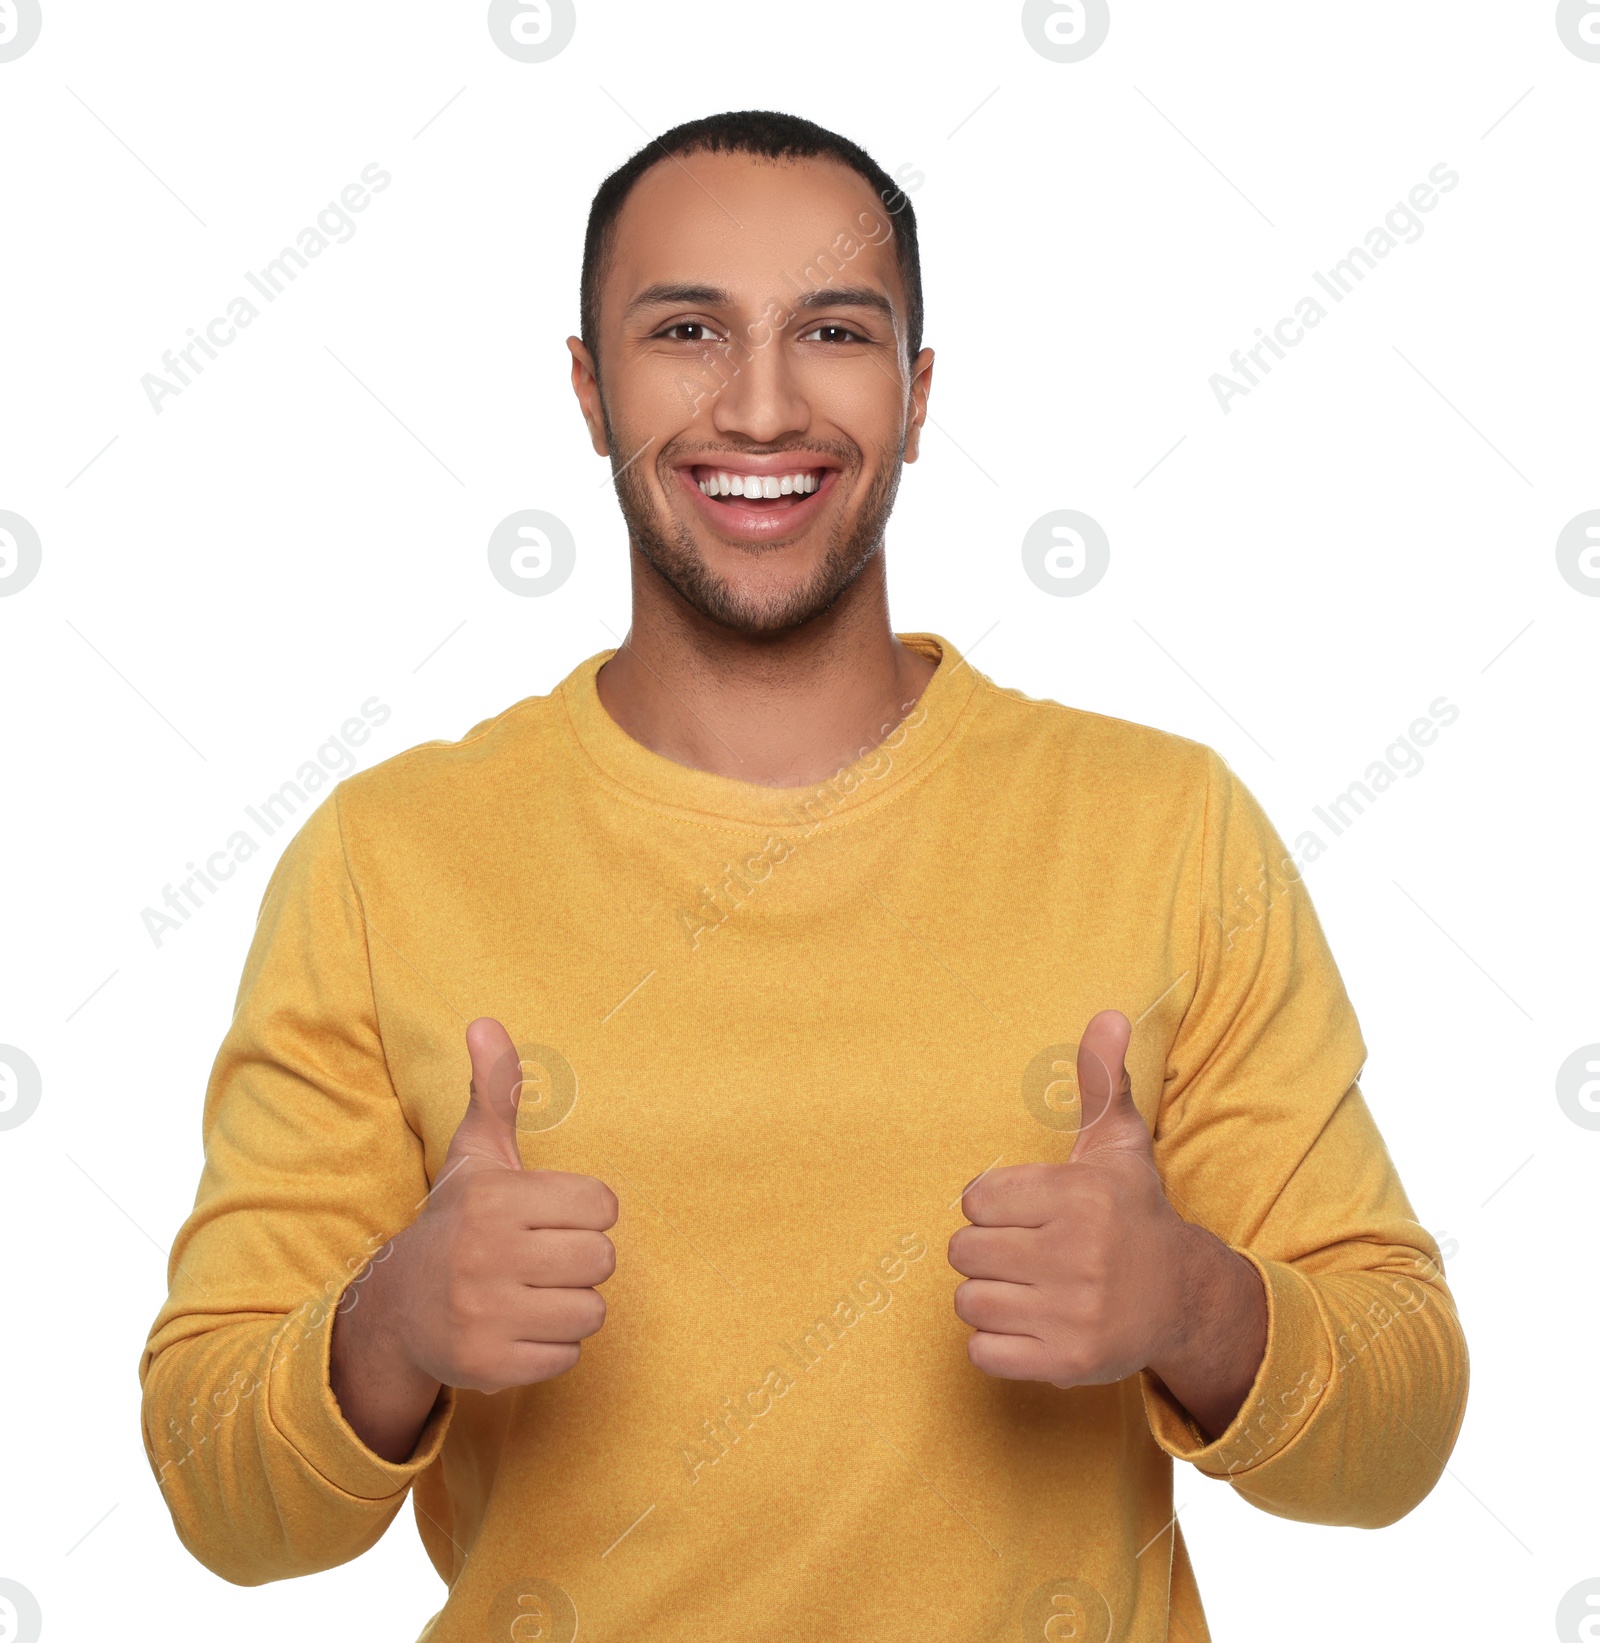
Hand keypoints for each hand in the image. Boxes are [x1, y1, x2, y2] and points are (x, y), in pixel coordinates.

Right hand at [330, 1018, 617, 1460]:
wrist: (399, 1309)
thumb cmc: (459, 1220)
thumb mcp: (477, 1155)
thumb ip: (494, 1091)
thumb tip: (485, 1022)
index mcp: (495, 1200)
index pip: (602, 1206)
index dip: (584, 1212)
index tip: (549, 1216)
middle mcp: (486, 1257)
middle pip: (602, 1260)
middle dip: (579, 1260)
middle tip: (541, 1257)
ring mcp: (485, 1316)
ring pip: (591, 1312)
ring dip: (569, 1305)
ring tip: (530, 1292)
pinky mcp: (489, 1367)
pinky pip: (568, 1358)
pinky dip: (551, 1347)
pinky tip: (517, 1327)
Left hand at [947, 1009, 1265, 1437]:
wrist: (1182, 1298)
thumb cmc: (1131, 1212)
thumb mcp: (1116, 1144)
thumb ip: (1100, 1080)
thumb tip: (1109, 1014)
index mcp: (1079, 1197)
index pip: (975, 1199)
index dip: (995, 1205)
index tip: (1029, 1211)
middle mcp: (1077, 1256)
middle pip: (965, 1250)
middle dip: (990, 1250)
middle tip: (1029, 1251)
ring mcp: (1071, 1313)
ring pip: (968, 1299)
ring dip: (991, 1295)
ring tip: (1030, 1286)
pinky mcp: (1065, 1362)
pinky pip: (982, 1352)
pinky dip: (996, 1342)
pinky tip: (1031, 1322)